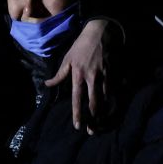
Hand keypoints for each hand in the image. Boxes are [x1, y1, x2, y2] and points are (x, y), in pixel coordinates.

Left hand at [44, 19, 110, 133]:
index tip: (78, 126)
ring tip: (101, 124)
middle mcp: (92, 78)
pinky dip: (113, 101)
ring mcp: (105, 76)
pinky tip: (112, 110)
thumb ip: (59, 75)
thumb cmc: (81, 46)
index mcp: (78, 75)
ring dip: (103, 113)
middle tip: (92, 131)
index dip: (78, 113)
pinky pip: (114, 90)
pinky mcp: (115, 73)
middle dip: (93, 119)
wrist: (100, 32)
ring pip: (105, 99)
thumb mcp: (67, 59)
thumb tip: (47, 85)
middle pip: (93, 103)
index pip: (78, 98)